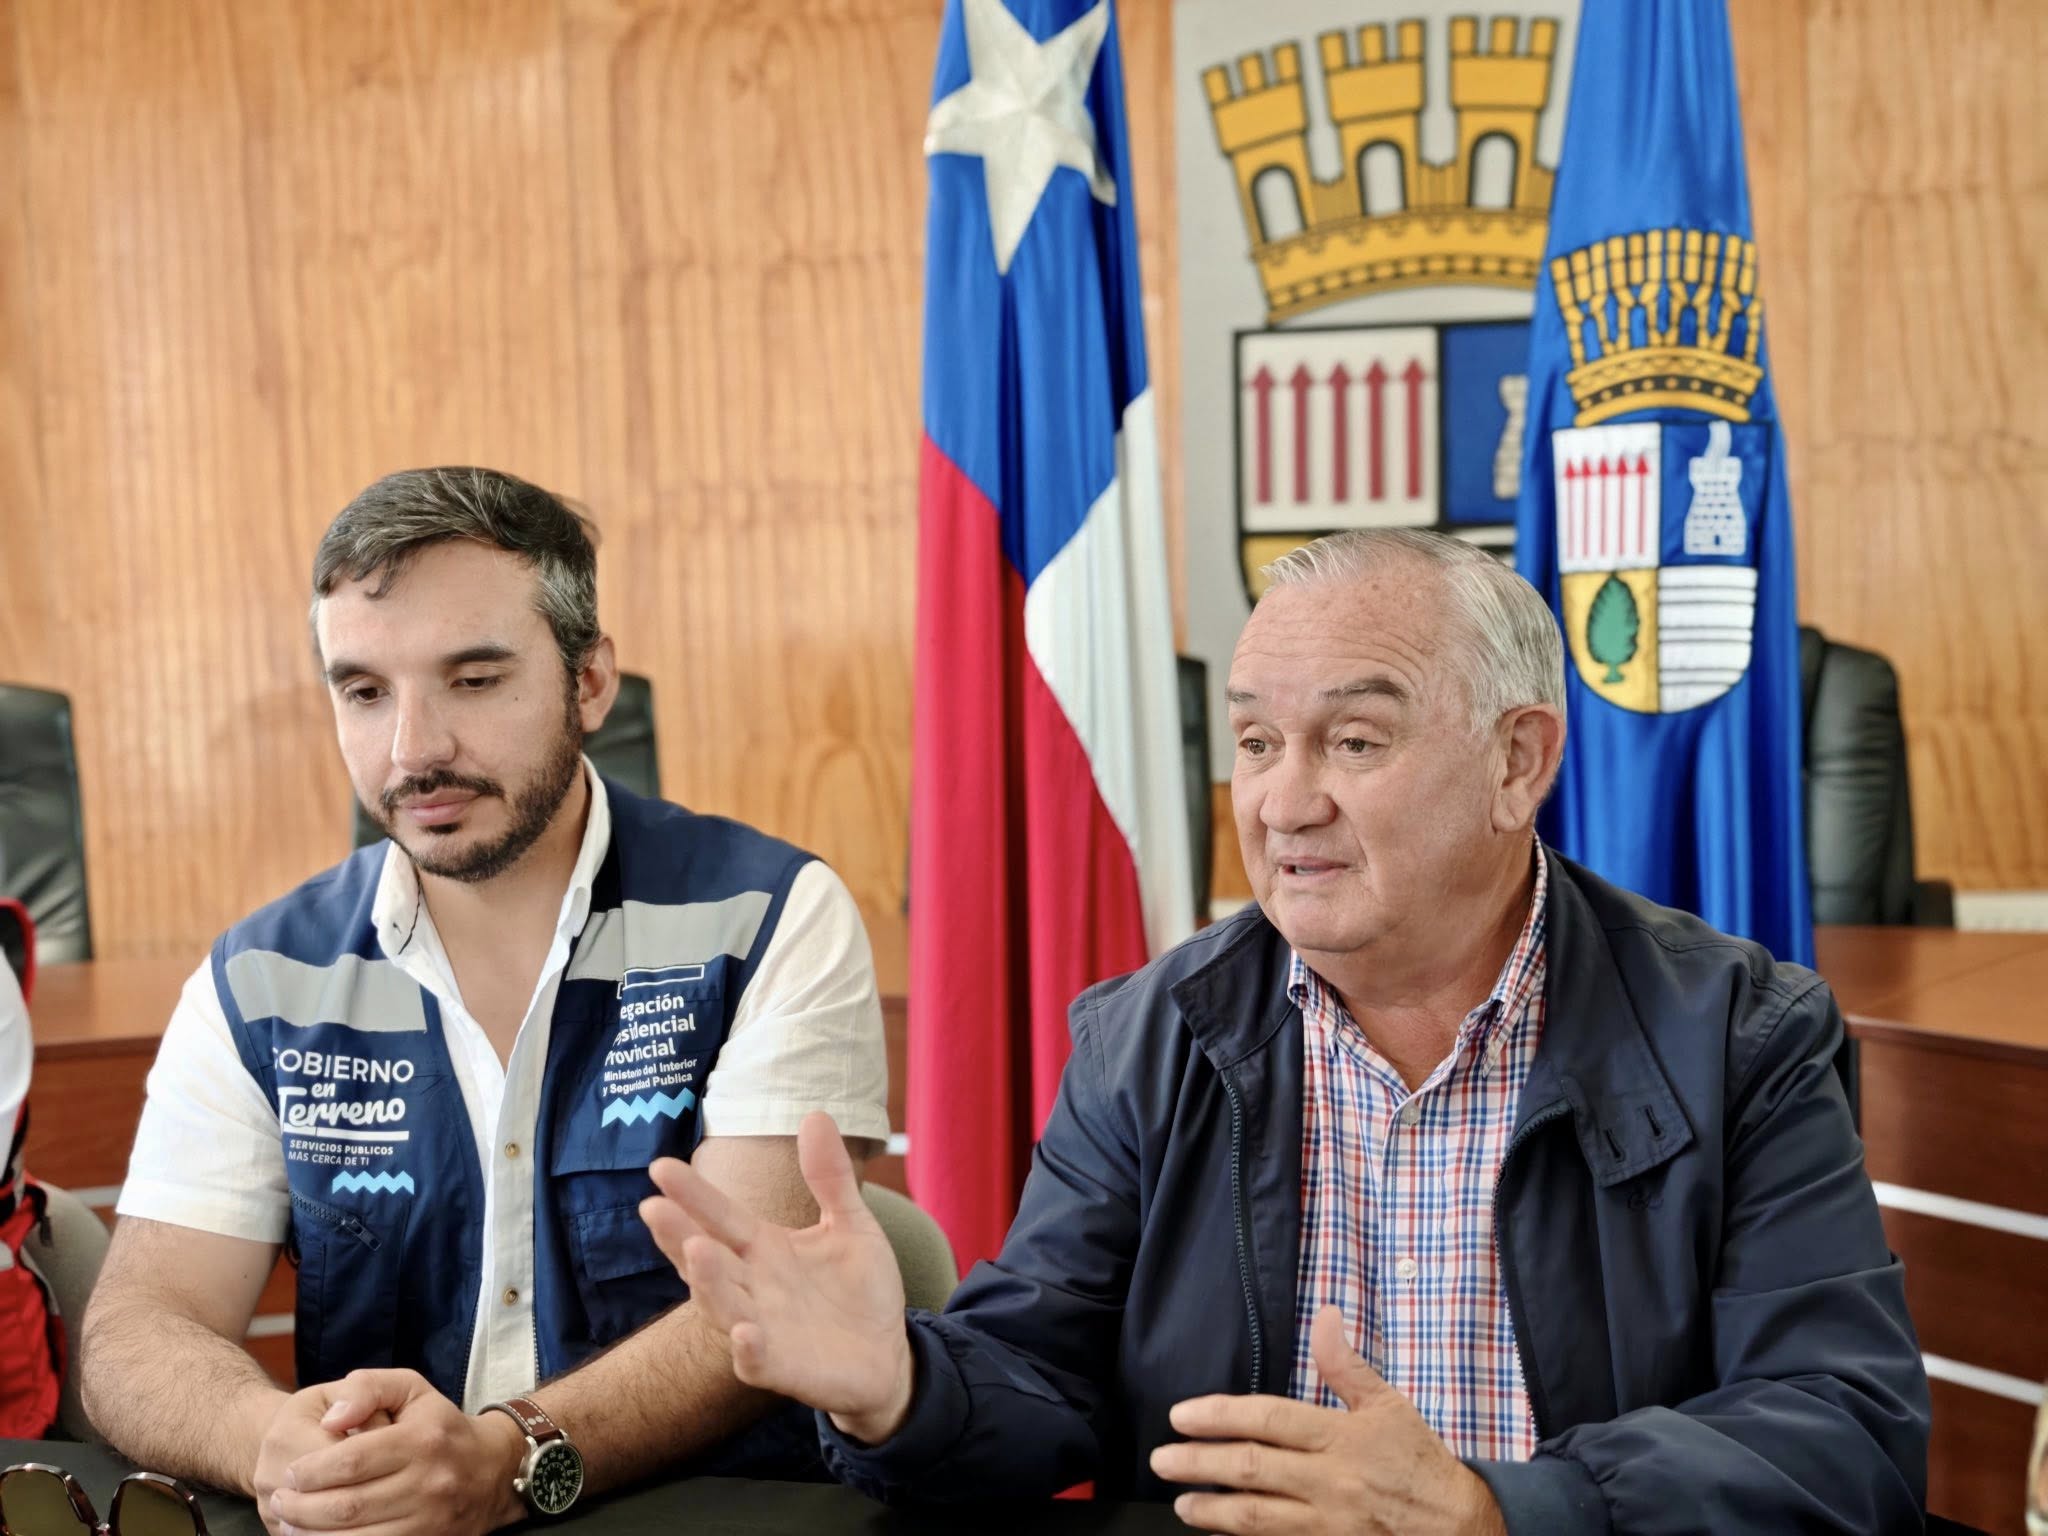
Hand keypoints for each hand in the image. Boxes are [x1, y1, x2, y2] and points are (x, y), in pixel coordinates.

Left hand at [267, 1368, 524, 1535]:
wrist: (491, 1470)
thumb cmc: (439, 1426)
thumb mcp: (411, 1389)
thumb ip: (367, 1388)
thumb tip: (329, 1417)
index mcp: (421, 1441)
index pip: (351, 1460)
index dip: (311, 1471)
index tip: (291, 1473)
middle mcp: (428, 1483)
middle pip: (347, 1505)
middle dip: (301, 1507)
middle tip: (279, 1501)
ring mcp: (429, 1520)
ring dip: (311, 1534)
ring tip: (290, 1522)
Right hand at [639, 1109, 914, 1442]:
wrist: (888, 1353)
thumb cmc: (859, 1289)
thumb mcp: (851, 1224)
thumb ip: (830, 1177)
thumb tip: (815, 1113)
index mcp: (764, 1249)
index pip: (721, 1217)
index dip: (693, 1194)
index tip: (661, 1166)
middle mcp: (753, 1287)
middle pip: (708, 1259)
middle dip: (679, 1235)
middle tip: (654, 1207)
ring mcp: (762, 1329)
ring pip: (723, 1306)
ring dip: (708, 1283)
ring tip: (696, 1251)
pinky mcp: (783, 1369)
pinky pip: (757, 1362)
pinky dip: (748, 1349)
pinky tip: (744, 1333)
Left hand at [1149, 1307, 1505, 1535]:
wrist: (1461, 1528)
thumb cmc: (1419, 1463)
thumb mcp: (1389, 1405)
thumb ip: (1346, 1365)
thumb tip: (1325, 1315)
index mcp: (1341, 1437)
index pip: (1268, 1420)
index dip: (1219, 1416)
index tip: (1182, 1416)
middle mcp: (1330, 1482)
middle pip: (1251, 1470)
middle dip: (1199, 1463)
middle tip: (1162, 1459)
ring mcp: (1328, 1525)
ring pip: (1257, 1518)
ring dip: (1212, 1510)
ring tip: (1181, 1501)